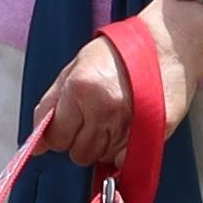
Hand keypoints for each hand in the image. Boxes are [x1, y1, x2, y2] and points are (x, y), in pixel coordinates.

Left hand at [25, 2, 202, 171]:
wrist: (167, 43)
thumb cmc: (118, 53)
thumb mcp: (74, 69)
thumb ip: (50, 105)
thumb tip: (35, 145)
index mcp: (80, 90)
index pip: (57, 138)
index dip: (61, 133)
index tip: (69, 123)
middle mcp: (104, 109)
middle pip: (79, 154)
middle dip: (80, 141)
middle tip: (92, 119)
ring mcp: (130, 123)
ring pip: (101, 158)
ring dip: (102, 145)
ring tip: (113, 118)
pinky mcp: (152, 132)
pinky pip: (125, 158)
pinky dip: (122, 150)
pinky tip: (127, 128)